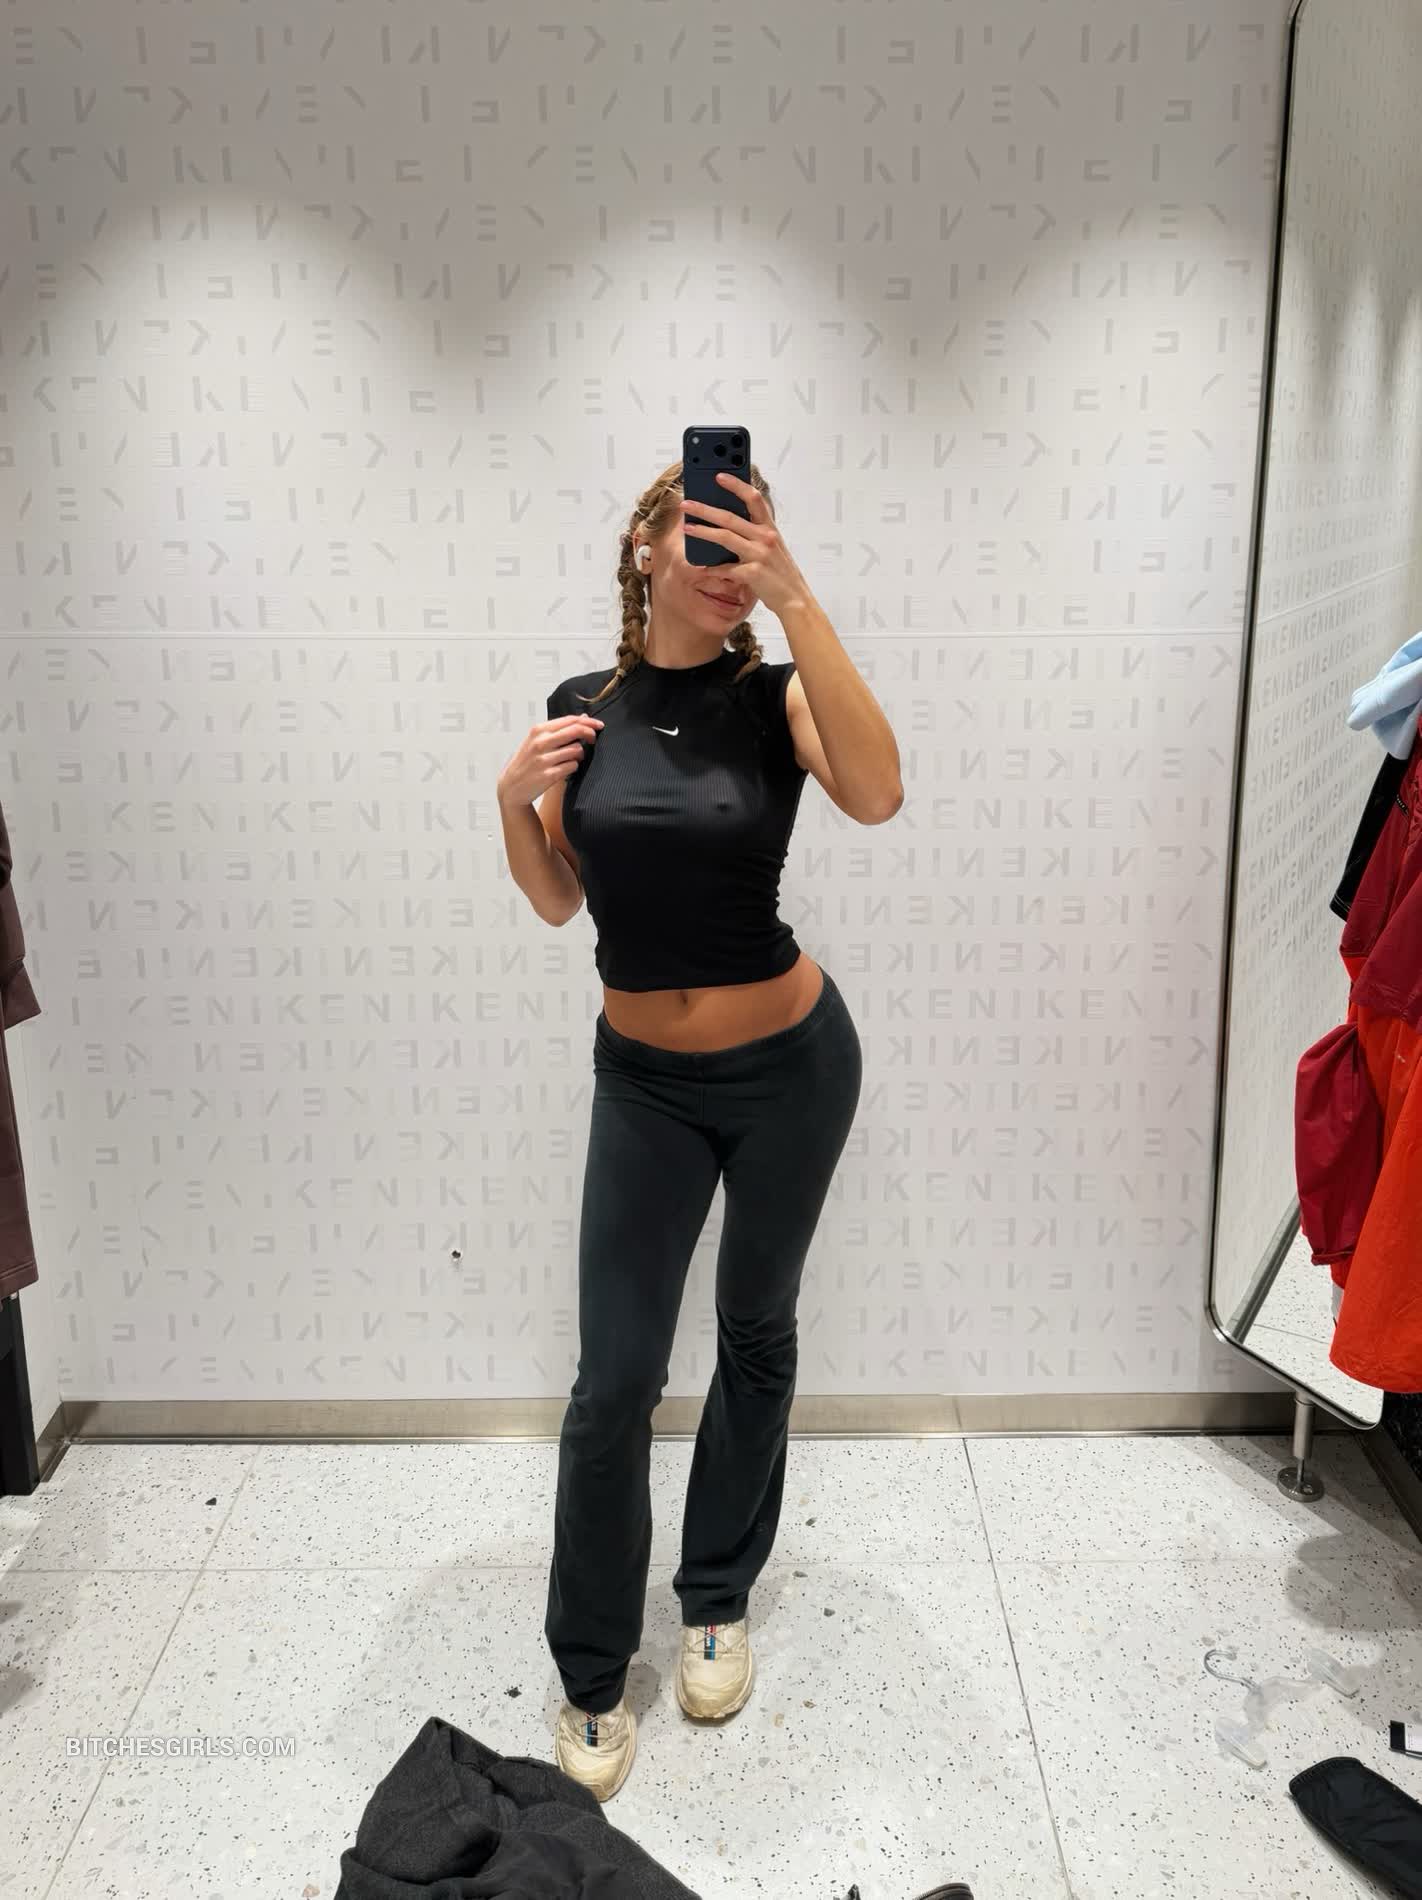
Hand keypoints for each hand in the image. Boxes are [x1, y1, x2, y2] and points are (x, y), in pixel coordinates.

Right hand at [498, 714, 602, 806]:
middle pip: (576, 731)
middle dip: (590, 733)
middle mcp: (540, 742)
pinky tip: (566, 769)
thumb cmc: (527, 761)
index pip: (569, 720)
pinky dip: (573, 766)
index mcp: (538, 730)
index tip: (599, 725)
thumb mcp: (537, 740)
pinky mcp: (549, 775)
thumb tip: (584, 717)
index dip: (588, 721)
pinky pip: (573, 766)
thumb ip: (559, 729)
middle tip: (594, 739)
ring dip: (580, 754)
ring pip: (577, 750)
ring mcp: (544, 759)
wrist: (512, 786)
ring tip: (574, 758)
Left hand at [681, 474, 812, 618]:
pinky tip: (703, 568)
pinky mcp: (753, 573)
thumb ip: (754, 534)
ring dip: (703, 531)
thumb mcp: (771, 547)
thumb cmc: (781, 573)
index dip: (736, 485)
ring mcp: (759, 555)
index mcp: (770, 528)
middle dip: (705, 509)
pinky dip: (713, 569)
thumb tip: (726, 524)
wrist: (795, 599)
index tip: (719, 476)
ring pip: (725, 538)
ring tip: (687, 528)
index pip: (753, 499)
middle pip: (730, 517)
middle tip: (687, 504)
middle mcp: (765, 538)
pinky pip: (726, 568)